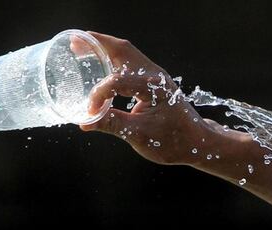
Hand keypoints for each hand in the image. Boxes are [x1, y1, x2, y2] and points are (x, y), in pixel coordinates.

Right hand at [79, 32, 212, 165]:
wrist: (197, 142)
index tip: (90, 112)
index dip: (99, 95)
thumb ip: (112, 125)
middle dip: (97, 44)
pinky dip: (113, 59)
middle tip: (74, 44)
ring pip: (126, 53)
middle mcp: (155, 75)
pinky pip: (130, 63)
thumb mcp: (140, 136)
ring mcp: (155, 76)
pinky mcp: (154, 82)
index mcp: (153, 87)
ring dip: (104, 48)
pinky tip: (101, 64)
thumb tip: (85, 122)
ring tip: (82, 48)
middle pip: (122, 49)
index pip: (117, 81)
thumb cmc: (173, 141)